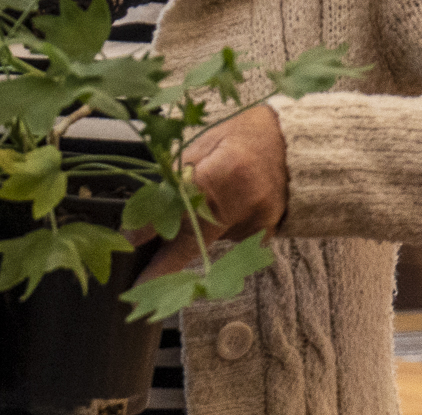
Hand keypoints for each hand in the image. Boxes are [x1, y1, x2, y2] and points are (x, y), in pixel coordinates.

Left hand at [136, 104, 288, 281]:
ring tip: (168, 237)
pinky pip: (225, 240)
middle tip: (140, 288)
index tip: (130, 239)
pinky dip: (210, 232)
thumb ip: (179, 174)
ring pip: (209, 240)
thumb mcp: (203, 141)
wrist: (291, 146)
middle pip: (196, 237)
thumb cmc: (240, 135)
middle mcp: (247, 203)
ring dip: (186, 240)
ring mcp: (259, 224)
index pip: (182, 203)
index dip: (154, 223)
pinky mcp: (264, 237)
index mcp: (228, 171)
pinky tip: (213, 214)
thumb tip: (149, 203)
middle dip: (165, 264)